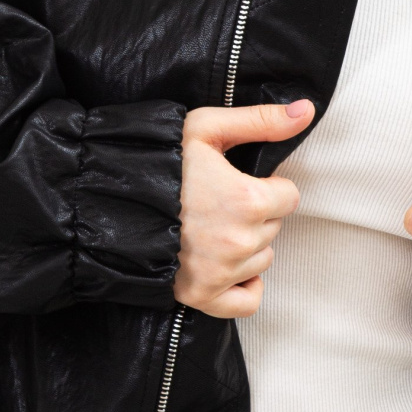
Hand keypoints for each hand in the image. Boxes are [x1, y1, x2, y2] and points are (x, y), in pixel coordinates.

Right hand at [174, 100, 313, 317]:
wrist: (105, 198)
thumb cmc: (155, 159)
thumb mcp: (205, 127)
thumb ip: (261, 120)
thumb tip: (306, 110)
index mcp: (248, 199)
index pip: (289, 196)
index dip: (265, 186)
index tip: (236, 181)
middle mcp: (240, 241)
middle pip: (273, 227)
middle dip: (253, 214)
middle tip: (215, 202)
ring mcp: (222, 272)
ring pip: (261, 259)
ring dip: (245, 246)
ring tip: (209, 228)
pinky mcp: (201, 295)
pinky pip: (248, 301)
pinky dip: (243, 286)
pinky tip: (226, 265)